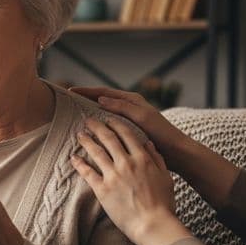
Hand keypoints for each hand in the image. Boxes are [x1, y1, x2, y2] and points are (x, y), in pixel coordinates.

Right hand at [69, 86, 190, 172]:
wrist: (177, 152)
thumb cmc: (161, 133)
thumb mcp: (141, 117)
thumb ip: (122, 106)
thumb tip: (100, 99)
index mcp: (132, 100)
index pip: (103, 92)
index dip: (86, 91)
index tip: (70, 92)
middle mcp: (129, 107)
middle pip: (102, 100)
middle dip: (85, 99)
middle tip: (68, 102)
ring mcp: (128, 120)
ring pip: (104, 113)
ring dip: (90, 113)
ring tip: (74, 116)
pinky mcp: (129, 132)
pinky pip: (109, 125)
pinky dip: (98, 125)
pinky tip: (90, 132)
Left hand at [70, 117, 191, 244]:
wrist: (153, 225)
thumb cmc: (163, 204)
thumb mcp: (165, 177)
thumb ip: (156, 159)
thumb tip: (148, 143)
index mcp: (143, 159)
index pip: (127, 135)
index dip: (116, 124)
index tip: (108, 119)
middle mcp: (127, 163)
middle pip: (108, 139)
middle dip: (97, 127)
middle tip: (88, 120)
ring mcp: (113, 176)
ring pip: (96, 152)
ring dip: (86, 141)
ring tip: (79, 134)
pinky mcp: (102, 189)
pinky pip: (87, 173)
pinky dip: (79, 163)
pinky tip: (73, 157)